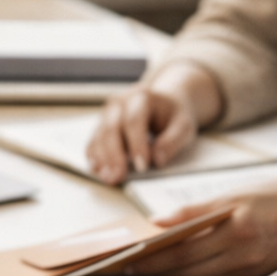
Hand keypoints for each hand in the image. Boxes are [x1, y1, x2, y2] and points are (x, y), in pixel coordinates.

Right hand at [85, 62, 219, 184]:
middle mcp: (120, 103)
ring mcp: (107, 114)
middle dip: (114, 155)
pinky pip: (93, 142)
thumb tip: (157, 161)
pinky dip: (95, 158)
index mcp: (141, 97)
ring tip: (109, 178)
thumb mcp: (183, 125)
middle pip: (111, 128)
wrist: (163, 103)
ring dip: (102, 159)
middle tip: (119, 176)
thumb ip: (172, 141)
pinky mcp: (101, 127)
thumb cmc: (172, 115)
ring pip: (99, 136)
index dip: (136, 144)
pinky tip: (100, 171)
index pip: (134, 120)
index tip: (143, 166)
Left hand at [123, 184, 276, 275]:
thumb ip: (198, 210)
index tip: (123, 256)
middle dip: (152, 267)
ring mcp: (250, 266)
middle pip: (184, 264)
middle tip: (122, 269)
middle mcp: (242, 247)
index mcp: (234, 221)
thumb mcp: (238, 193)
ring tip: (142, 273)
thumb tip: (158, 223)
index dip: (149, 253)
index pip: (180, 242)